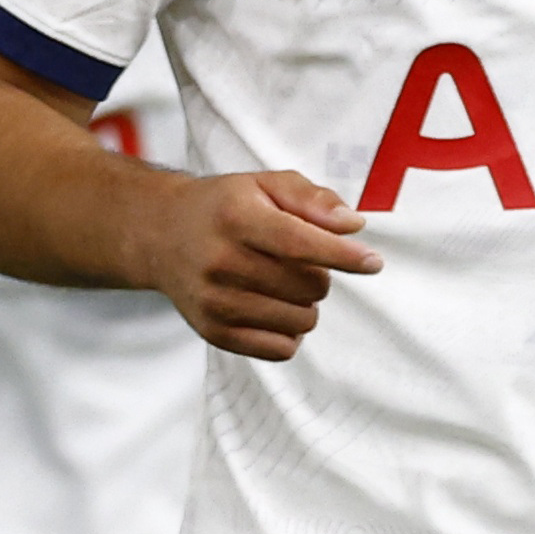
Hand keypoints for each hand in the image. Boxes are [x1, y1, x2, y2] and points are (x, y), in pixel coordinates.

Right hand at [139, 170, 377, 359]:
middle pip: (309, 286)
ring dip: (306, 303)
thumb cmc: (225, 208)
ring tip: (281, 283)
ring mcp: (214, 301)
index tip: (373, 262)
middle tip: (296, 260)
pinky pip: (281, 348)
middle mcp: (220, 262)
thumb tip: (353, 226)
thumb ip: (312, 198)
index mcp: (235, 219)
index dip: (344, 255)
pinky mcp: (213, 332)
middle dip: (319, 274)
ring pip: (302, 320)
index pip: (300, 243)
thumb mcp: (265, 185)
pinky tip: (273, 307)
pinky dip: (290, 332)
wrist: (161, 234)